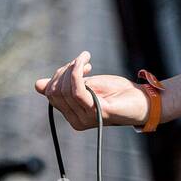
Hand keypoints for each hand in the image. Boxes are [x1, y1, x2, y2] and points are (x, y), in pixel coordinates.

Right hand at [35, 51, 150, 129]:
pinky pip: (78, 91)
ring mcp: (86, 118)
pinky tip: (87, 61)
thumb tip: (37, 84)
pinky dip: (78, 72)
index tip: (76, 64)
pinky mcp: (97, 112)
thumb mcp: (88, 85)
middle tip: (82, 62)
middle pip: (56, 91)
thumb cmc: (117, 93)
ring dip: (73, 67)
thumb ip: (66, 85)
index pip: (52, 93)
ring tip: (85, 60)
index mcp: (72, 115)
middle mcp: (75, 120)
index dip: (59, 75)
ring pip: (66, 89)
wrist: (143, 100)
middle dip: (65, 70)